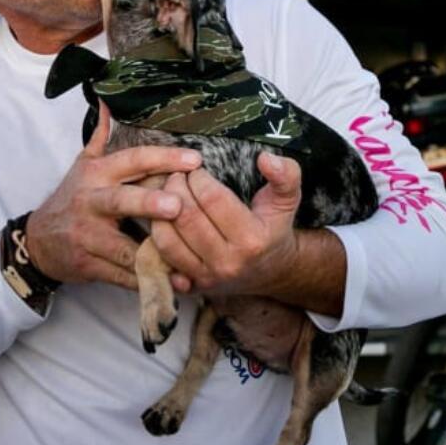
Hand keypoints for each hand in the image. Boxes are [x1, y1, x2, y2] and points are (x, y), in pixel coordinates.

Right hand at [26, 105, 201, 288]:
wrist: (37, 242)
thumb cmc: (71, 199)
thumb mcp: (82, 165)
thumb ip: (99, 135)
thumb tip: (107, 101)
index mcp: (96, 174)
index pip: (132, 160)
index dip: (163, 159)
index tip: (195, 159)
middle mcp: (91, 202)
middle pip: (121, 201)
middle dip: (149, 203)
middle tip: (178, 205)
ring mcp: (87, 236)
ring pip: (124, 246)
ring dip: (155, 254)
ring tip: (186, 260)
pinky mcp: (87, 265)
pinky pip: (121, 274)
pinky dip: (146, 280)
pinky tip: (171, 284)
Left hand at [150, 152, 302, 297]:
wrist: (271, 270)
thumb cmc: (274, 227)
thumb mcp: (287, 199)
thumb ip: (285, 175)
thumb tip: (266, 158)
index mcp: (252, 239)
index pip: (212, 199)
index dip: (198, 178)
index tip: (196, 169)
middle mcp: (228, 262)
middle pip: (187, 218)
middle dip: (176, 190)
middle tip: (176, 177)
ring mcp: (207, 277)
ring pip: (168, 240)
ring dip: (160, 212)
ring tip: (168, 195)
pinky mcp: (191, 286)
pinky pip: (162, 259)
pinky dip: (157, 237)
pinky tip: (164, 220)